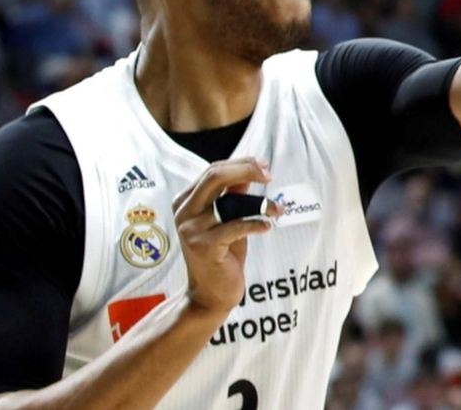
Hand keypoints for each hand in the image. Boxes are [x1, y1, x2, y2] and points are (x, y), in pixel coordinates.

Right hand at [172, 157, 279, 316]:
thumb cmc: (222, 255)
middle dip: (246, 170)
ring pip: (230, 201)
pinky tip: (267, 226)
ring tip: (277, 210)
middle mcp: (183, 211)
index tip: (264, 165)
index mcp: (185, 201)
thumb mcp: (227, 219)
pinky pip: (235, 226)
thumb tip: (250, 171)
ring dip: (259, 203)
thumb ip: (233, 194)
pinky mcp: (204, 246)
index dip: (240, 164)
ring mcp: (191, 229)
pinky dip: (255, 223)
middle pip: (215, 176)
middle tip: (269, 175)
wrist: (210, 295)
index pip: (213, 170)